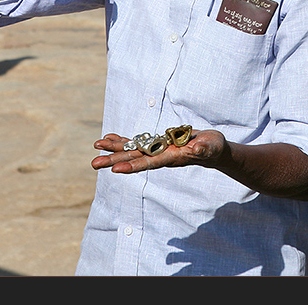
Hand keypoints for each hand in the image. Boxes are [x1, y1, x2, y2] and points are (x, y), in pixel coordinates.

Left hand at [90, 130, 226, 173]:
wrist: (211, 150)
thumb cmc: (213, 148)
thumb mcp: (210, 146)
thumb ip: (203, 149)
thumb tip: (196, 149)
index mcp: (171, 158)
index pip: (149, 163)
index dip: (133, 166)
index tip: (116, 170)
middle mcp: (160, 156)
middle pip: (133, 159)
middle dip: (114, 160)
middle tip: (94, 163)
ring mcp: (156, 150)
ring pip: (131, 150)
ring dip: (113, 149)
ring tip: (96, 146)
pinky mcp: (156, 144)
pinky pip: (136, 142)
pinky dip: (122, 140)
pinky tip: (109, 138)